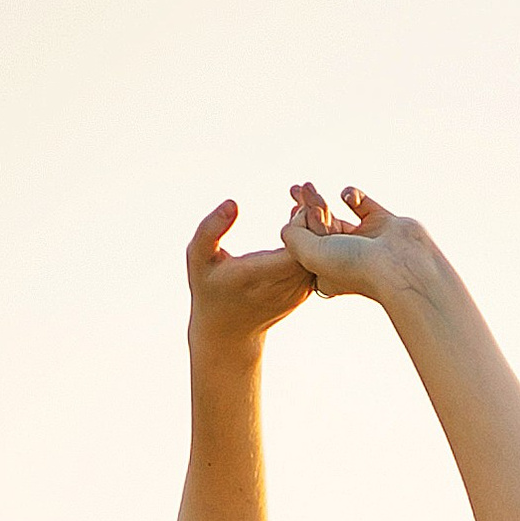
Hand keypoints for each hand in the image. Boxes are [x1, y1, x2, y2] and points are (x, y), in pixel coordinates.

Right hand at [186, 197, 311, 349]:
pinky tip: (302, 214)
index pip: (298, 244)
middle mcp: (287, 286)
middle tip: (306, 188)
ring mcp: (300, 291)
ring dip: (317, 223)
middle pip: (316, 246)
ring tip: (304, 195)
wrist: (228, 333)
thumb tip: (232, 202)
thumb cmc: (209, 289)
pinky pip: (316, 259)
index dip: (305, 219)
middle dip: (316, 213)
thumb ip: (210, 229)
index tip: (298, 194)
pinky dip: (314, 236)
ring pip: (321, 252)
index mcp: (262, 275)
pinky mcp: (305, 290)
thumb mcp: (198, 258)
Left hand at [280, 183, 440, 306]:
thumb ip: (293, 237)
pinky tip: (347, 197)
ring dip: (321, 201)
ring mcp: (365, 241)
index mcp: (327, 273)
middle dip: (305, 208)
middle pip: (318, 229)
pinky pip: (362, 203)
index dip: (297, 225)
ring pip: (337, 215)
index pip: (304, 244)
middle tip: (295, 189)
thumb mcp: (310, 254)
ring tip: (308, 187)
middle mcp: (346, 258)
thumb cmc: (356, 266)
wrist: (403, 266)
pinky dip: (351, 195)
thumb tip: (291, 222)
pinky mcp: (384, 224)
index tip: (295, 213)